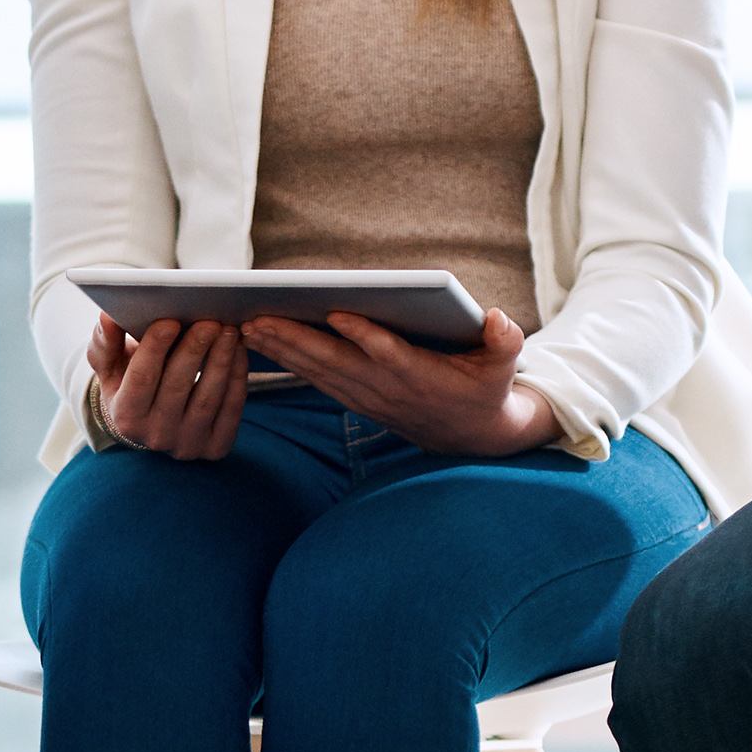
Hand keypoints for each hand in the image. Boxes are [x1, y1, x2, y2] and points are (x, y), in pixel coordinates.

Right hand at [89, 316, 252, 459]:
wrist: (154, 424)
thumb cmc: (130, 385)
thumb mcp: (110, 367)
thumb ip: (105, 342)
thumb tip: (107, 318)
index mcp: (125, 416)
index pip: (141, 377)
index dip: (155, 347)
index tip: (170, 320)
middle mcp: (155, 436)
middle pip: (177, 385)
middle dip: (194, 350)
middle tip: (209, 321)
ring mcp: (188, 444)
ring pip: (208, 397)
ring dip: (221, 360)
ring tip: (228, 330)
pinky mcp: (216, 446)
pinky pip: (231, 407)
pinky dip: (237, 376)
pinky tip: (238, 350)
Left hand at [237, 309, 557, 457]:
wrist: (472, 437)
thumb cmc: (486, 388)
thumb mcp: (503, 366)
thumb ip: (505, 342)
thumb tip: (501, 320)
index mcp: (422, 376)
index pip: (391, 355)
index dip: (366, 337)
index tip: (340, 314)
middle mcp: (387, 389)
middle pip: (336, 363)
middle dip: (296, 340)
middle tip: (257, 317)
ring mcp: (367, 397)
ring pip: (318, 372)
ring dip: (281, 351)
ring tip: (245, 325)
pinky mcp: (355, 399)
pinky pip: (315, 379)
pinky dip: (286, 362)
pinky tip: (259, 343)